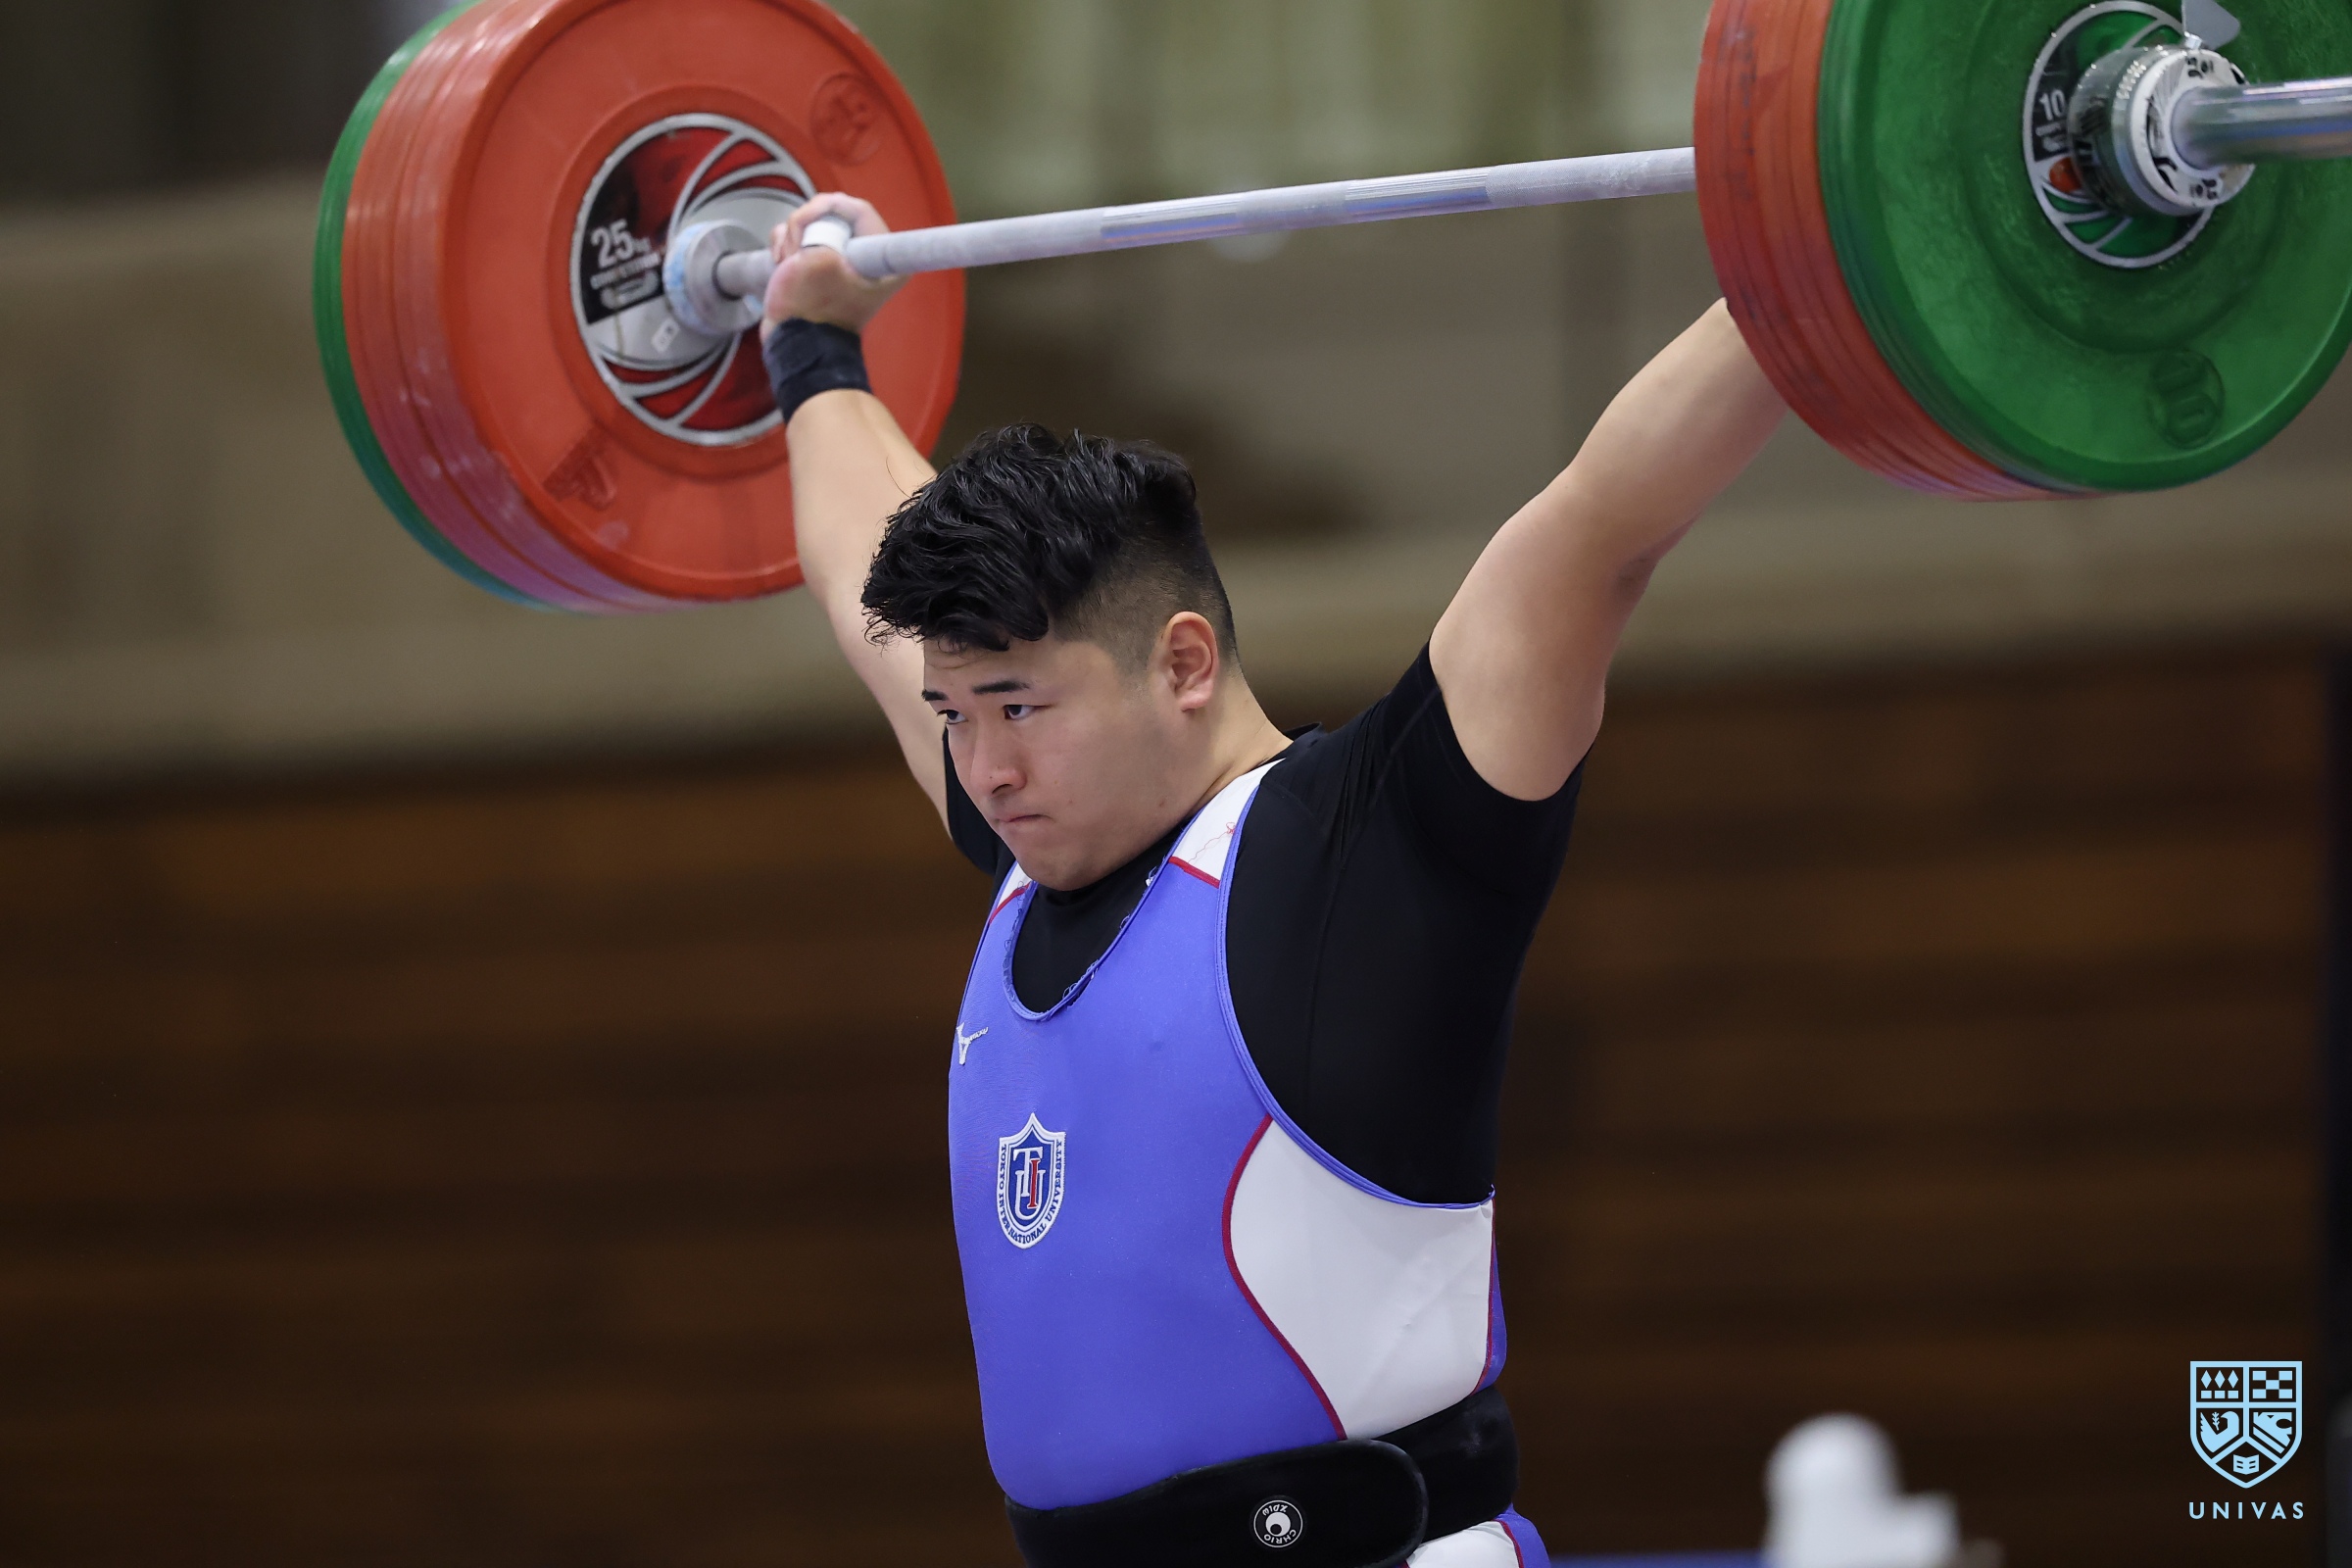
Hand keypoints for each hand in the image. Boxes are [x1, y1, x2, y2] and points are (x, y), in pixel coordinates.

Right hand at [761, 193, 906, 338]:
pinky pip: (801, 236)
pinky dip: (785, 243)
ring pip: (812, 222)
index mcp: (883, 260)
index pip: (858, 210)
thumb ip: (824, 231)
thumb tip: (817, 225)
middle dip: (804, 224)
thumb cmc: (810, 310)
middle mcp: (868, 256)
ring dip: (791, 236)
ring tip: (787, 261)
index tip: (813, 235)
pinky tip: (781, 262)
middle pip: (832, 212)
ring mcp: (842, 259)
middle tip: (794, 249)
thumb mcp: (820, 263)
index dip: (829, 210)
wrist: (793, 343)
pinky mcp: (821, 262)